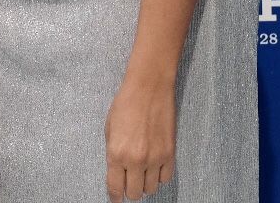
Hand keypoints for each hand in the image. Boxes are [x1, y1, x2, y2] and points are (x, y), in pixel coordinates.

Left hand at [104, 73, 175, 200]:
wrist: (149, 87)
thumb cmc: (126, 104)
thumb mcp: (109, 130)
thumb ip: (113, 154)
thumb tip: (117, 173)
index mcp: (116, 153)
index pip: (115, 188)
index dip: (115, 197)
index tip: (116, 200)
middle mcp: (136, 160)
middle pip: (134, 193)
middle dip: (129, 190)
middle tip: (129, 182)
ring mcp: (155, 158)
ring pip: (151, 189)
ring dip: (145, 184)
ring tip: (142, 172)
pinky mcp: (170, 153)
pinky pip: (166, 178)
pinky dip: (159, 177)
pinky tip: (154, 167)